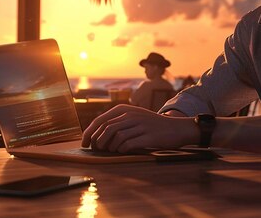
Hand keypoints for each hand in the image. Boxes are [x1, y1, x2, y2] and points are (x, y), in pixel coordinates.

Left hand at [81, 104, 196, 152]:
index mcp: (125, 110)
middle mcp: (131, 115)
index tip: (84, 144)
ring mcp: (140, 125)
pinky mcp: (148, 136)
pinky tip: (122, 151)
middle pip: (106, 129)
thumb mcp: (134, 118)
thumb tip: (96, 134)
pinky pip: (128, 144)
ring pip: (115, 137)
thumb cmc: (151, 126)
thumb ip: (118, 122)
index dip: (89, 133)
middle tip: (96, 150)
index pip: (100, 120)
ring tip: (110, 151)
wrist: (176, 128)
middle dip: (97, 141)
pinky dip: (121, 150)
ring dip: (109, 147)